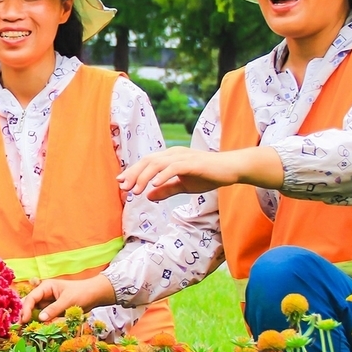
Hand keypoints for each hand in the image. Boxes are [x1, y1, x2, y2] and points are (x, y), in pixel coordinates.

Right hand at [19, 275, 115, 323]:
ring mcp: (48, 303)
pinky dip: (41, 323)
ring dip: (32, 320)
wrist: (95, 295)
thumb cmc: (82, 293)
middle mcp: (45, 294)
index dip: (25, 309)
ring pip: (36, 312)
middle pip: (30, 305)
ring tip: (26, 329)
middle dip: (25, 314)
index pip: (31, 298)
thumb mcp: (68, 301)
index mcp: (46, 287)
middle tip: (20, 327)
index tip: (23, 320)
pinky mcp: (53, 310)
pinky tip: (37, 329)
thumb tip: (40, 318)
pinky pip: (44, 317)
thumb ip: (54, 309)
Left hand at [116, 146, 284, 201]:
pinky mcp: (193, 163)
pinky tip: (154, 184)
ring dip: (144, 177)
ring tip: (136, 190)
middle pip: (148, 161)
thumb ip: (166, 190)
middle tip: (124, 188)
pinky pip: (174, 167)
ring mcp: (183, 157)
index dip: (132, 172)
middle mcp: (174, 154)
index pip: (147, 163)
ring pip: (158, 164)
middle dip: (133, 174)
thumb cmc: (208, 175)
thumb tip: (148, 197)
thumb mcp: (184, 185)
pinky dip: (163, 175)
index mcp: (170, 158)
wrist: (231, 169)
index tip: (120, 183)